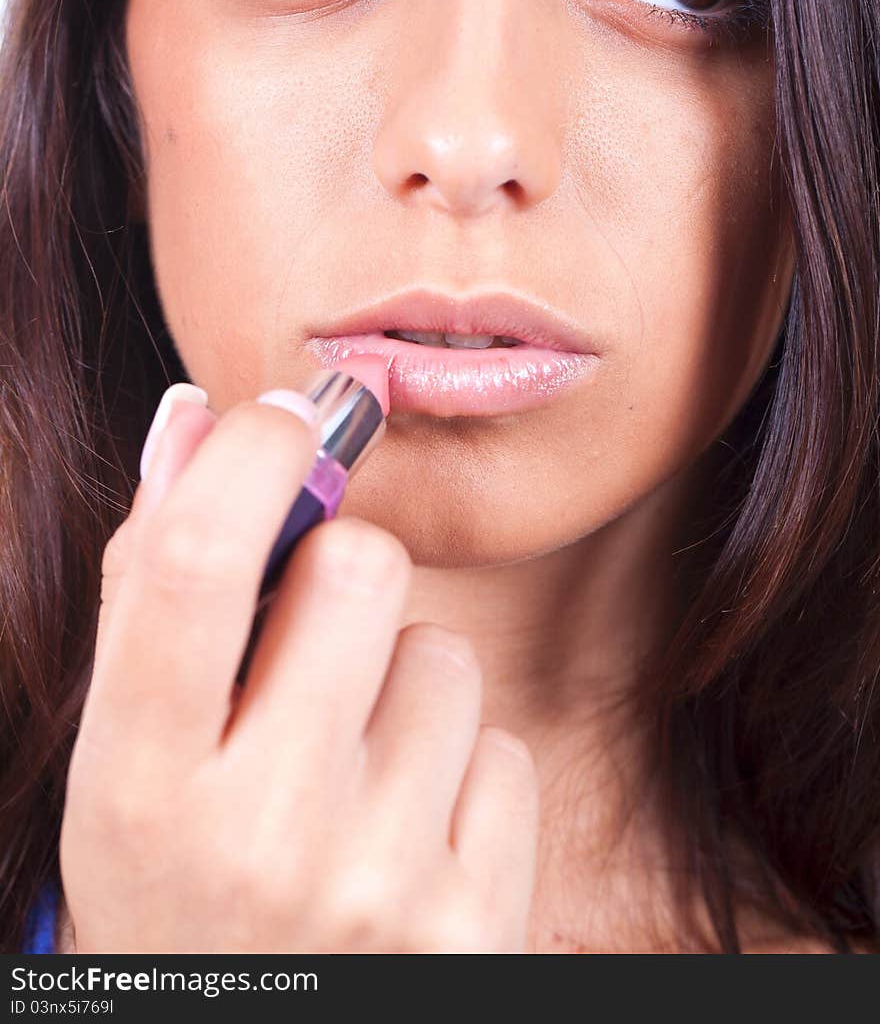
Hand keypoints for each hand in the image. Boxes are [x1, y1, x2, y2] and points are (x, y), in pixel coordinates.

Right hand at [59, 388, 539, 951]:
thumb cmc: (174, 882)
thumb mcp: (125, 758)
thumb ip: (150, 587)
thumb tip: (194, 419)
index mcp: (141, 790)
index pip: (195, 566)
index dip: (249, 456)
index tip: (281, 418)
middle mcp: (261, 842)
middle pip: (360, 570)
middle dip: (339, 568)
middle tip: (308, 636)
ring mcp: (380, 889)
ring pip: (443, 655)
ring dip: (400, 681)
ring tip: (348, 768)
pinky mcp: (476, 928)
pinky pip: (502, 748)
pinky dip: (457, 768)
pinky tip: (403, 828)